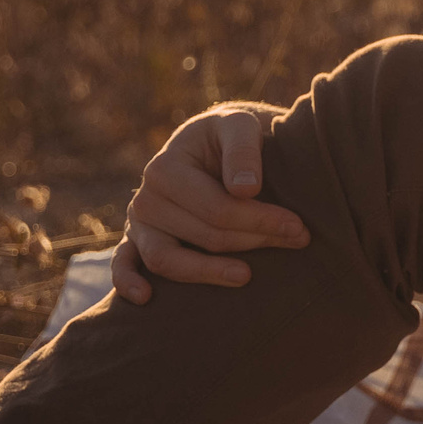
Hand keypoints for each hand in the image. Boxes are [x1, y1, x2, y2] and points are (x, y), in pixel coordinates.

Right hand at [111, 103, 308, 301]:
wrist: (214, 142)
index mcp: (165, 168)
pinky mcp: (137, 240)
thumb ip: (243, 151)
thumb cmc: (230, 135)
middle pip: (202, 236)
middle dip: (253, 241)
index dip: (260, 220)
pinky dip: (127, 281)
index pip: (216, 208)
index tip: (298, 227)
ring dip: (209, 272)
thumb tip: (245, 190)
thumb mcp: (240, 125)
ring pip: (169, 260)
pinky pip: (124, 264)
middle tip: (297, 241)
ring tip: (246, 276)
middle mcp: (146, 197)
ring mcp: (139, 222)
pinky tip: (146, 298)